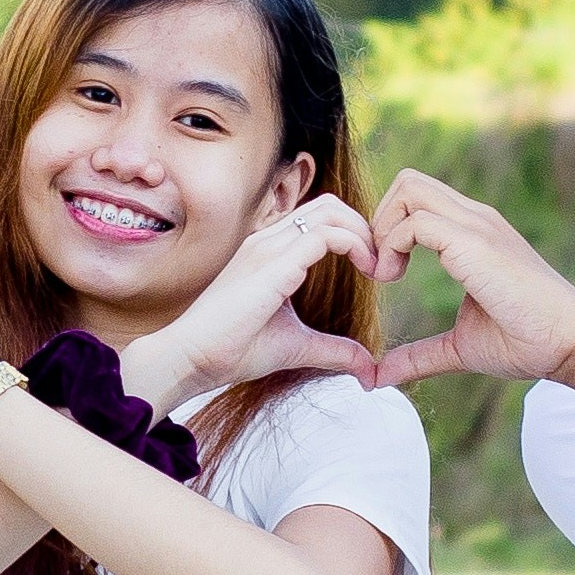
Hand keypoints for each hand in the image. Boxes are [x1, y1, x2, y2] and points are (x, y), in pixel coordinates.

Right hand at [120, 194, 378, 403]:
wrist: (191, 359)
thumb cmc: (232, 350)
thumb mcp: (297, 346)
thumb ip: (335, 350)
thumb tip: (369, 370)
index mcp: (269, 251)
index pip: (320, 217)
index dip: (355, 233)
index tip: (374, 269)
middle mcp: (267, 240)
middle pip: (329, 205)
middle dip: (364, 227)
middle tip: (382, 264)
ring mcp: (267, 246)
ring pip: (330, 211)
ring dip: (364, 233)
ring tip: (378, 267)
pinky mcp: (272, 263)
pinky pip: (326, 235)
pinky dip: (356, 245)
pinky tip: (368, 271)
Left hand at [364, 172, 574, 388]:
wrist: (571, 342)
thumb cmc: (526, 342)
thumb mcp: (459, 347)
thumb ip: (419, 355)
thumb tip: (378, 376)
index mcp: (473, 233)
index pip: (417, 198)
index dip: (387, 229)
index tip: (384, 275)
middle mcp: (475, 219)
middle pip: (408, 182)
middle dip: (378, 220)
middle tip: (379, 270)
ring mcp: (477, 226)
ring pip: (409, 188)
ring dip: (382, 228)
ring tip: (386, 275)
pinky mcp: (476, 243)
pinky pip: (416, 221)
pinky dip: (391, 246)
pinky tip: (394, 279)